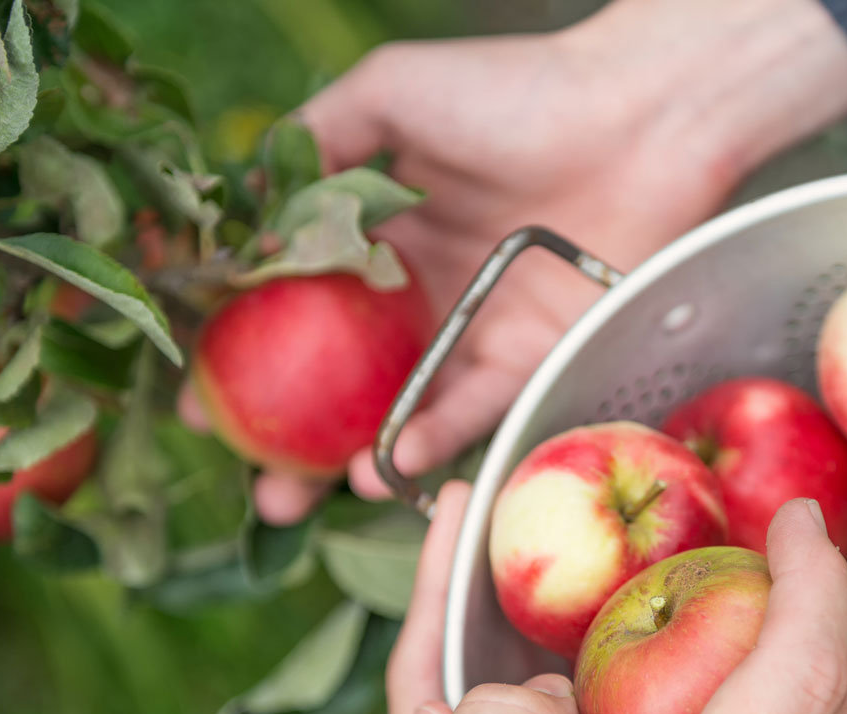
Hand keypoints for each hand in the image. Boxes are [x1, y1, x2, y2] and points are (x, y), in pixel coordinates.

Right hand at [182, 0, 846, 524]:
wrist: (641, 114)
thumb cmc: (519, 88)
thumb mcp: (393, 92)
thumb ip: (317, 142)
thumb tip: (243, 208)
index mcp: (383, 234)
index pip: (301, 309)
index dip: (250, 357)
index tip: (205, 403)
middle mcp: (425, 292)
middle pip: (346, 380)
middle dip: (298, 441)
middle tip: (258, 483)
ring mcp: (477, 330)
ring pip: (404, 409)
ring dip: (355, 456)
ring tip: (307, 492)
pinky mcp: (534, 356)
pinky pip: (475, 407)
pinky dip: (431, 434)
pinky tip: (388, 459)